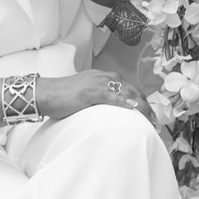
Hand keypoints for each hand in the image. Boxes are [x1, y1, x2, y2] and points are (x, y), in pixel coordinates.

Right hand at [37, 70, 151, 121]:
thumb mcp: (86, 95)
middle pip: (133, 91)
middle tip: (154, 121)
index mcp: (104, 77)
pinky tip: (134, 111)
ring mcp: (99, 83)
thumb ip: (99, 100)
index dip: (142, 101)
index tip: (148, 114)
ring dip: (141, 107)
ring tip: (149, 121)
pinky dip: (126, 104)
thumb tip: (109, 112)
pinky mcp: (92, 91)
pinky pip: (114, 97)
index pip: (130, 89)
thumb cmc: (62, 96)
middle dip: (146, 106)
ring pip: (128, 93)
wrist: (45, 93)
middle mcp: (105, 77)